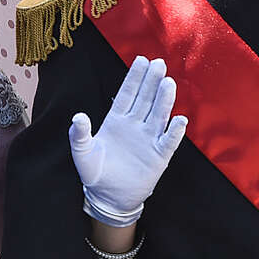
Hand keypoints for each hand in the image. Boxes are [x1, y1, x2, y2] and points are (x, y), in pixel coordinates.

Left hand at [70, 56, 187, 227]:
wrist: (109, 197)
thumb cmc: (94, 172)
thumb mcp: (83, 153)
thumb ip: (79, 134)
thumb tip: (78, 116)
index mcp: (117, 120)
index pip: (127, 94)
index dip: (134, 78)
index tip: (141, 60)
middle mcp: (135, 125)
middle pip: (145, 99)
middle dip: (151, 82)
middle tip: (158, 63)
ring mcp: (148, 139)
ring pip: (158, 115)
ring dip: (164, 100)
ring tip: (168, 83)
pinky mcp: (158, 156)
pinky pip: (168, 141)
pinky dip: (174, 131)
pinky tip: (179, 120)